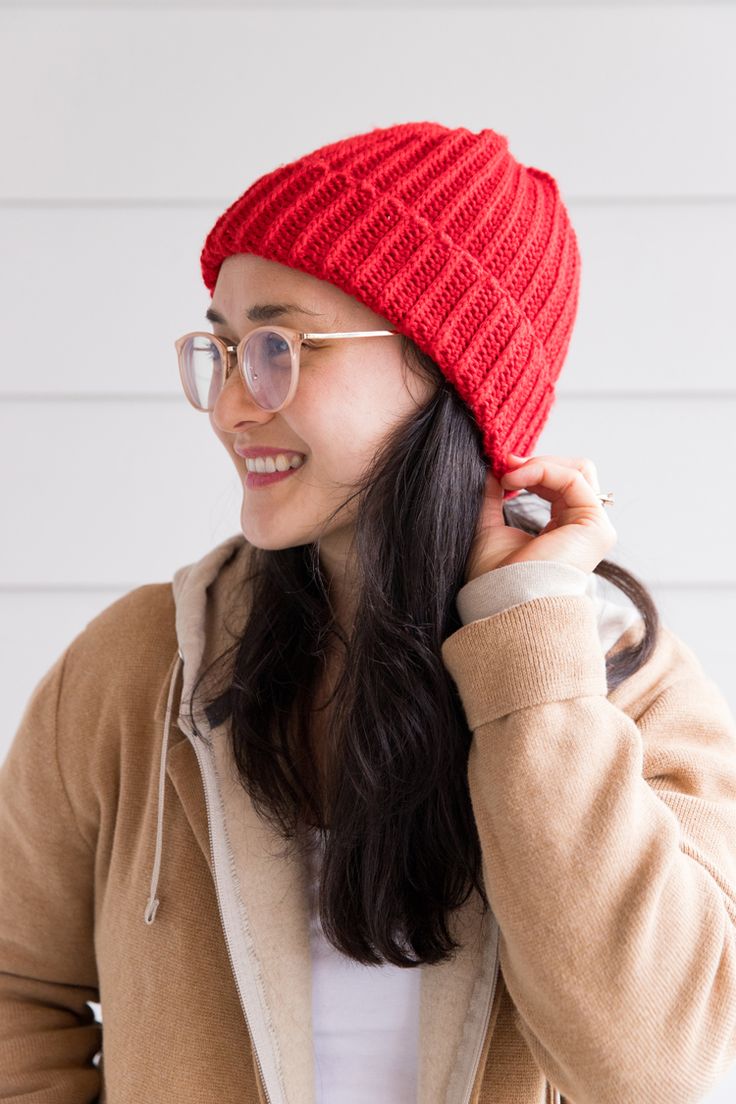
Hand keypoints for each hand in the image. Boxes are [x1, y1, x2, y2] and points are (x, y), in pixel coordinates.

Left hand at [463, 453, 618, 584]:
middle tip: (505, 463)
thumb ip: (491, 498)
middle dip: (538, 463)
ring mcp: (593, 527)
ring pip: (577, 470)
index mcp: (561, 531)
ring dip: (539, 464)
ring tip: (508, 473)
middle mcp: (582, 529)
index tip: (500, 465)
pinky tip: (514, 479)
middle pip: (573, 472)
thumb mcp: (487, 528)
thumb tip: (488, 469)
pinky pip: (572, 478)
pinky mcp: (595, 526)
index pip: (558, 484)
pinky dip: (542, 470)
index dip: (531, 469)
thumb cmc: (495, 578)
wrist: (504, 601)